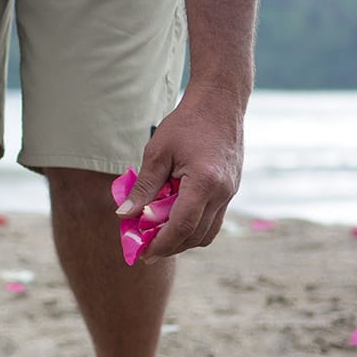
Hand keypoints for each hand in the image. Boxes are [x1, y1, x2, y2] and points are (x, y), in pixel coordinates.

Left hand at [116, 83, 246, 258]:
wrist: (221, 102)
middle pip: (194, 236)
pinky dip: (194, 227)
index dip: (161, 245)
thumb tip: (125, 216)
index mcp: (204, 182)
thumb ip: (143, 188)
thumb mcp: (157, 152)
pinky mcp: (231, 190)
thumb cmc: (186, 123)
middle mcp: (222, 192)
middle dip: (170, 247)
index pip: (181, 227)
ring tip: (158, 237)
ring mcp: (230, 193)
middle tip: (146, 249)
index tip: (143, 254)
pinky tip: (174, 220)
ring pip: (207, 233)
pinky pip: (213, 220)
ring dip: (183, 240)